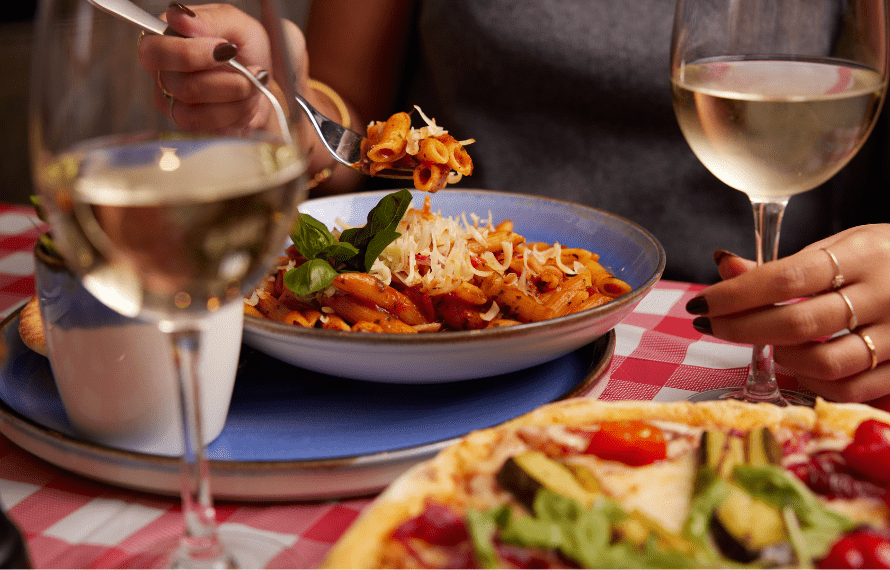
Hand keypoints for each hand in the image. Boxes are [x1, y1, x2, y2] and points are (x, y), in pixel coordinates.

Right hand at [137, 2, 306, 132]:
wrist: (266, 82)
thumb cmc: (248, 50)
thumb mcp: (237, 24)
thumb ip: (210, 19)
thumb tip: (180, 17)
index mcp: (164, 41)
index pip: (154, 51)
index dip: (189, 54)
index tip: (225, 49)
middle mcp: (163, 74)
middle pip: (178, 86)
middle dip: (224, 80)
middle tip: (249, 69)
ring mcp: (174, 105)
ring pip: (194, 112)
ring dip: (235, 98)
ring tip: (253, 84)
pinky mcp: (193, 128)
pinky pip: (210, 128)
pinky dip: (239, 113)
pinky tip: (248, 100)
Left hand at [686, 224, 889, 402]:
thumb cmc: (882, 261)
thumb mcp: (840, 248)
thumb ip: (783, 265)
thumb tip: (723, 265)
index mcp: (864, 253)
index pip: (787, 277)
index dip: (736, 294)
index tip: (701, 302)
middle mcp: (886, 293)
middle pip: (799, 323)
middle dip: (742, 328)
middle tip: (711, 325)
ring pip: (825, 363)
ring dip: (780, 357)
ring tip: (764, 341)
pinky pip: (850, 389)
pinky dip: (812, 382)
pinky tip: (796, 364)